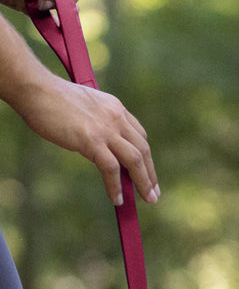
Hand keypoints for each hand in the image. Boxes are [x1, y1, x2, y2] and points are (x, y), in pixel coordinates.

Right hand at [14, 72, 159, 205]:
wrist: (35, 89)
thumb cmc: (51, 97)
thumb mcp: (86, 106)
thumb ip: (98, 122)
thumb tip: (99, 145)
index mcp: (115, 108)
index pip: (139, 135)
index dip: (145, 156)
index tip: (147, 170)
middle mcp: (116, 118)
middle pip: (143, 150)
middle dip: (150, 174)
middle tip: (154, 193)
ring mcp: (105, 130)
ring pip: (135, 160)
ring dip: (143, 182)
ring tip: (148, 199)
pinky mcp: (91, 141)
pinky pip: (111, 169)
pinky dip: (115, 186)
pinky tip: (117, 199)